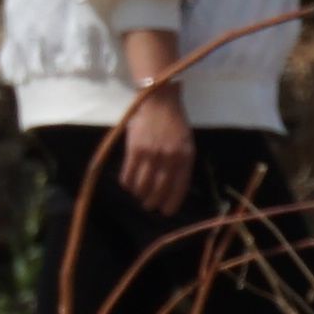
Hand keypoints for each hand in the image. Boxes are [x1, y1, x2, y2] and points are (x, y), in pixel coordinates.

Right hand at [113, 83, 193, 215]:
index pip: (179, 188)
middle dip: (152, 202)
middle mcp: (169, 158)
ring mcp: (152, 154)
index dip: (171, 203)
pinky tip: (128, 184)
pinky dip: (127, 183)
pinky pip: (128, 175)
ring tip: (138, 194)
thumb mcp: (185, 142)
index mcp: (185, 157)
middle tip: (148, 205)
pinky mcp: (135, 149)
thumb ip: (181, 162)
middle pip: (159, 190)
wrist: (159, 101)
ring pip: (142, 186)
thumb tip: (173, 187)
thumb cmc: (174, 122)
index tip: (166, 212)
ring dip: (139, 194)